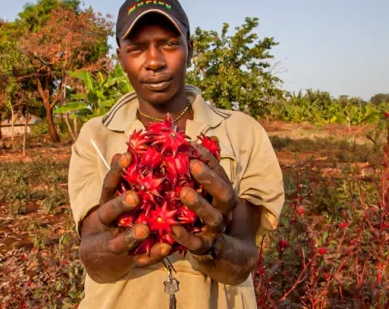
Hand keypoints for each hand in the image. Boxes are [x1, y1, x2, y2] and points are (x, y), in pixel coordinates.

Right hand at [95, 152, 171, 266]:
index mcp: (106, 203)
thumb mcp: (116, 194)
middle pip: (109, 213)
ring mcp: (117, 242)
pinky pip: (142, 259)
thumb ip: (122, 176)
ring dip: (133, 235)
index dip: (115, 171)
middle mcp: (109, 223)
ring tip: (145, 229)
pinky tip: (168, 246)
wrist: (103, 252)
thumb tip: (128, 148)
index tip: (126, 155)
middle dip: (121, 205)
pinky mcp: (131, 259)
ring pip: (121, 241)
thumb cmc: (118, 214)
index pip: (108, 186)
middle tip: (135, 197)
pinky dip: (154, 253)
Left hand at [171, 141, 238, 255]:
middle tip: (193, 164)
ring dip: (199, 204)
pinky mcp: (204, 249)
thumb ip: (198, 170)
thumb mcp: (204, 192)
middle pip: (224, 193)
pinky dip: (185, 236)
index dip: (209, 160)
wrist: (226, 256)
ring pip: (213, 218)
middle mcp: (224, 211)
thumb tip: (189, 142)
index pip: (220, 173)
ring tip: (183, 192)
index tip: (193, 145)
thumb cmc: (207, 214)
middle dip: (209, 178)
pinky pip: (195, 244)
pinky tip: (172, 228)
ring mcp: (216, 231)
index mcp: (224, 195)